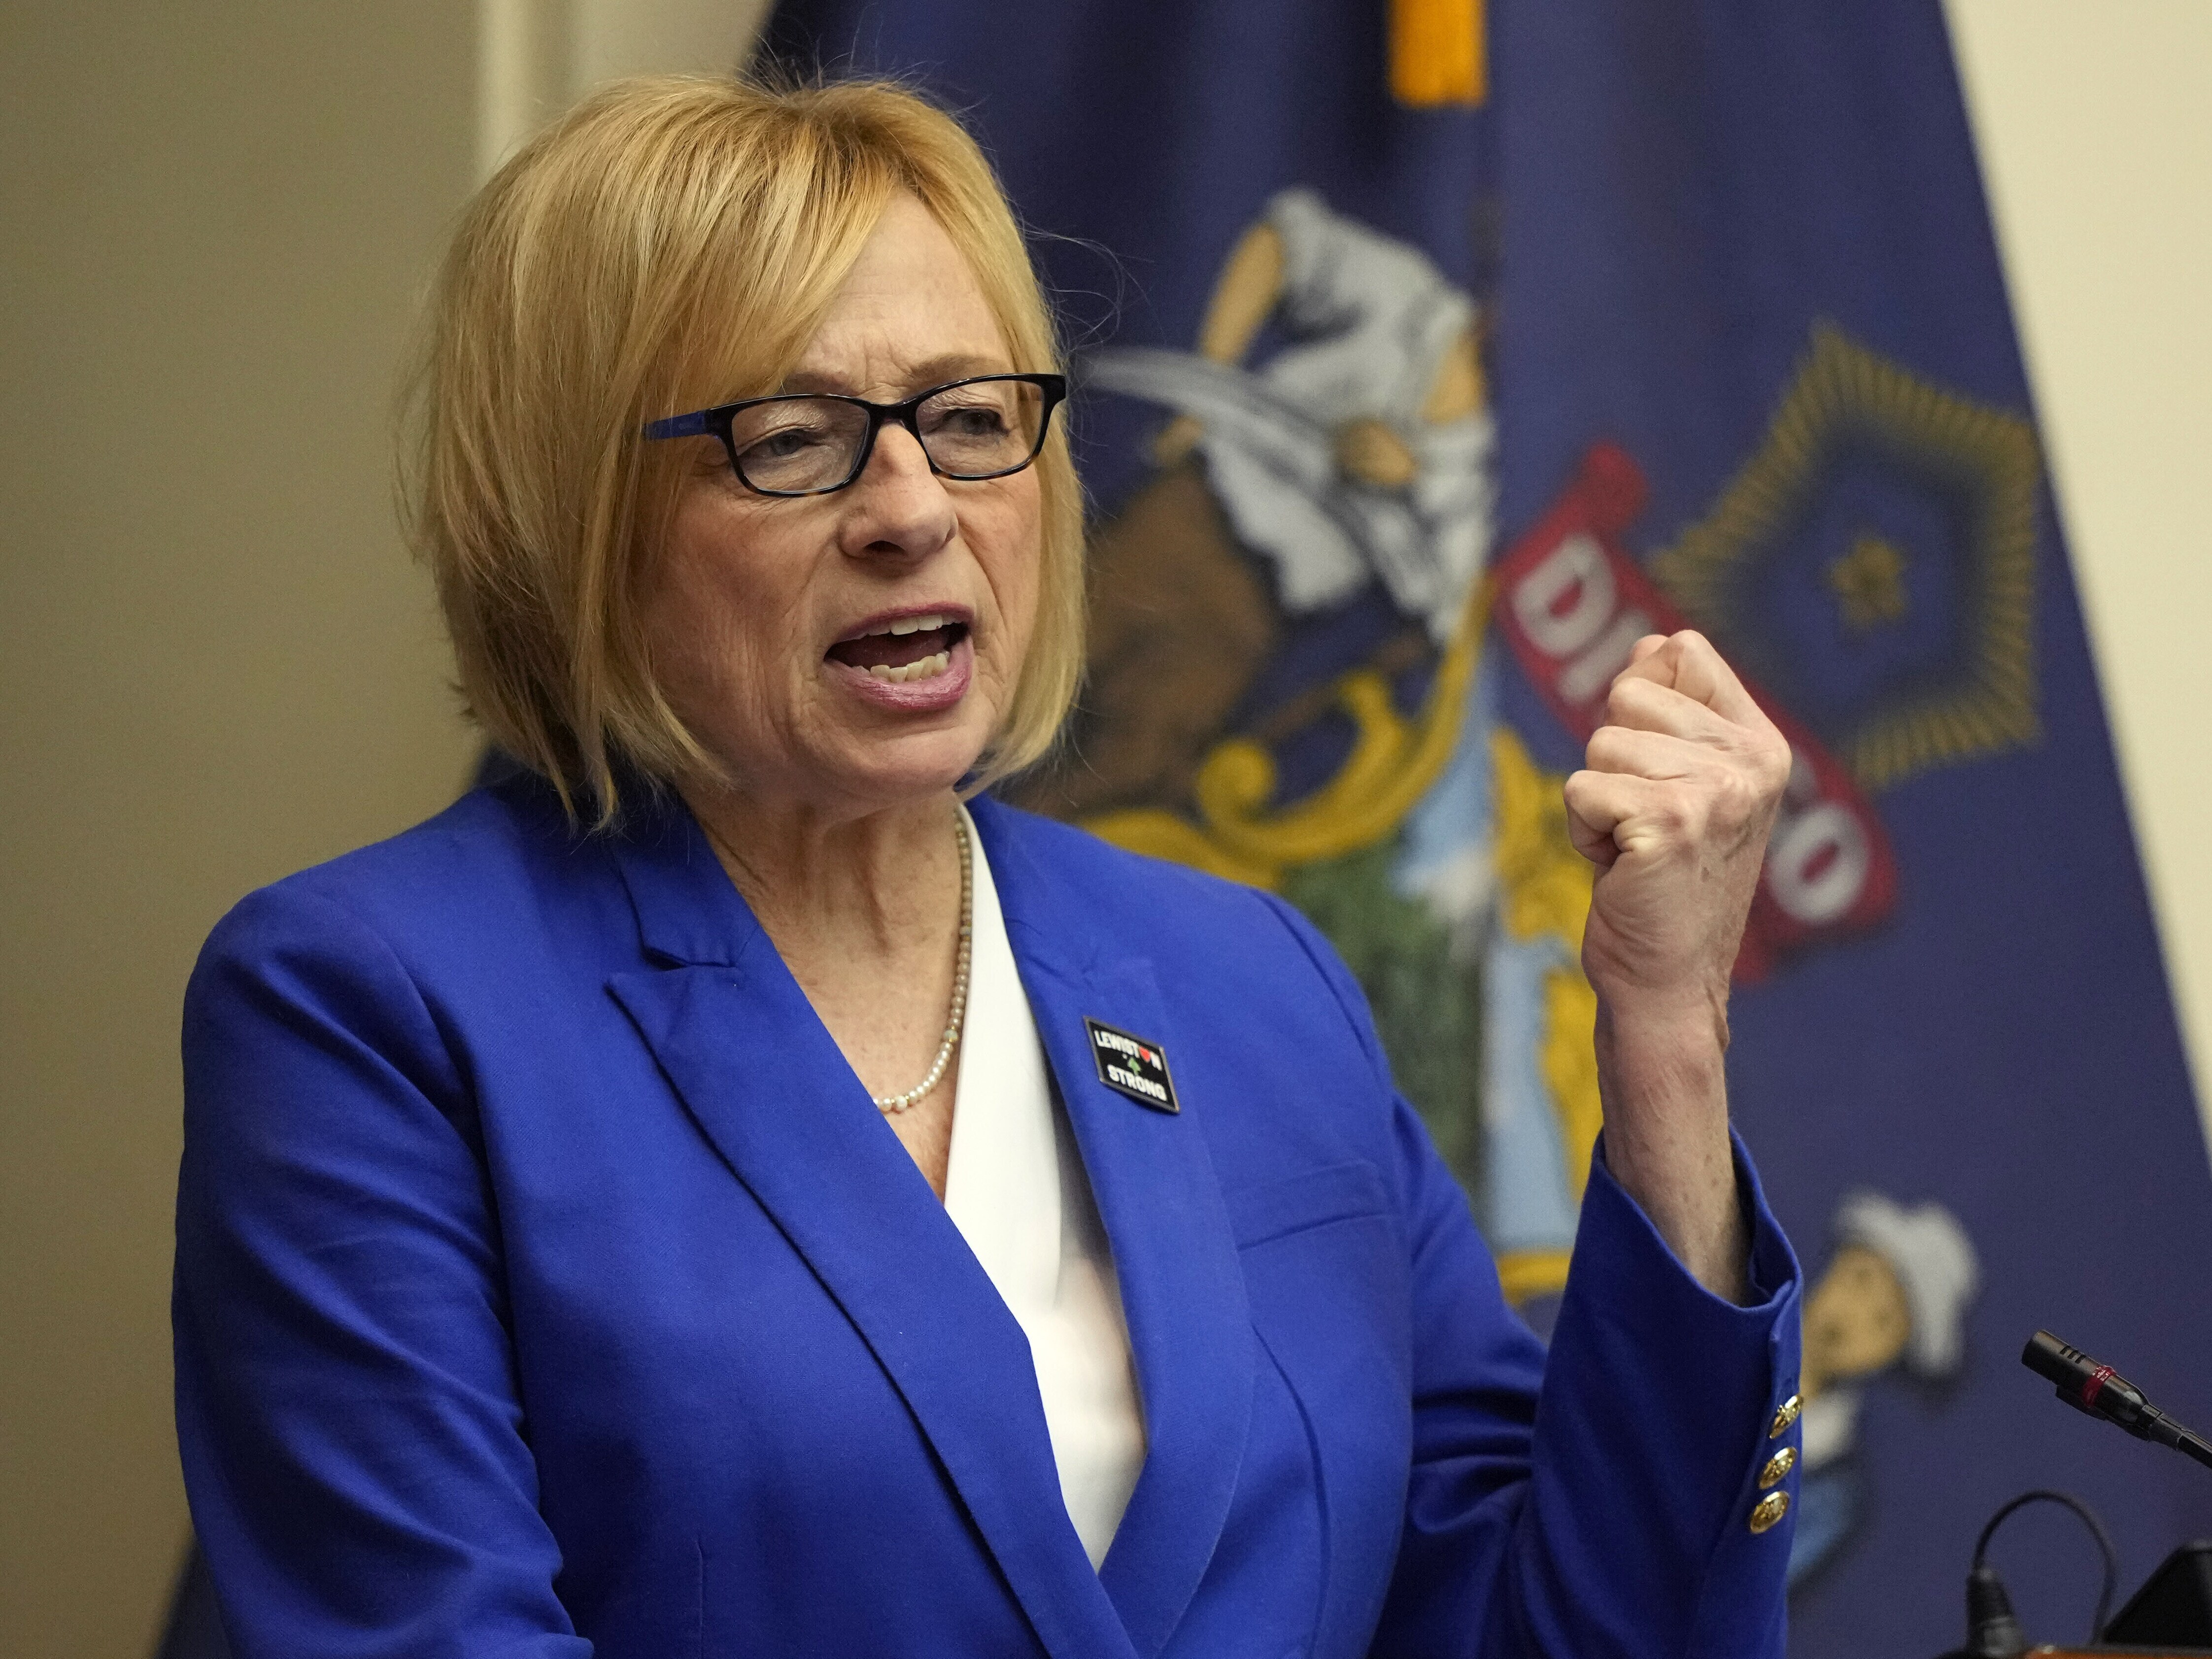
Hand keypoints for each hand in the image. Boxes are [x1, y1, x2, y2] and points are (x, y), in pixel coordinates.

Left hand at [1562, 631, 1789, 1299]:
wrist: (1669, 983)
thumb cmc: (1663, 884)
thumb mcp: (1680, 784)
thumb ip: (1670, 713)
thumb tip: (1648, 643)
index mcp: (1762, 744)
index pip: (1680, 648)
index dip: (1641, 700)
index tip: (1656, 770)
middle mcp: (1751, 762)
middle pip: (1626, 692)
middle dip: (1612, 758)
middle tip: (1642, 823)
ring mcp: (1715, 791)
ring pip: (1597, 743)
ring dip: (1597, 800)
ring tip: (1634, 849)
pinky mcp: (1668, 822)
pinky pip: (1580, 789)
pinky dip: (1582, 833)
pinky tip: (1620, 869)